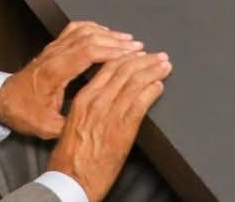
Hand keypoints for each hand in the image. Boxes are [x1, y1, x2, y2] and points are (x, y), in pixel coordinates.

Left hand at [0, 20, 144, 138]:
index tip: (130, 54)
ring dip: (108, 33)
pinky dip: (93, 28)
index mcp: (54, 73)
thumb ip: (70, 124)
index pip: (87, 52)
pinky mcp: (53, 47)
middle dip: (116, 41)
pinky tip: (106, 32)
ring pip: (84, 31)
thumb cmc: (23, 113)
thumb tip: (94, 123)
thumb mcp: (47, 127)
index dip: (111, 51)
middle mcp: (54, 55)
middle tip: (138, 47)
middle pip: (90, 38)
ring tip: (128, 40)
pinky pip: (75, 29)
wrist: (3, 101)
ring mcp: (53, 48)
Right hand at [47, 51, 171, 201]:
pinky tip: (159, 86)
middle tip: (159, 56)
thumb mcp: (73, 123)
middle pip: (125, 71)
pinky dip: (152, 91)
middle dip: (146, 60)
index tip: (138, 54)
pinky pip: (141, 103)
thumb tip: (104, 98)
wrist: (71, 180)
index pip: (109, 68)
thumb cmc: (70, 158)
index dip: (128, 57)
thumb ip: (89, 107)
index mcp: (83, 99)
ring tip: (164, 66)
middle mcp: (97, 102)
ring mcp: (111, 114)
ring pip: (136, 83)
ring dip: (154, 71)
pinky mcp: (124, 129)